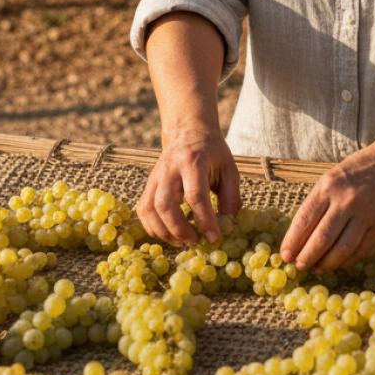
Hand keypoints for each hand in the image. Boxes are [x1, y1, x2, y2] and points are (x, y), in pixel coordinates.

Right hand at [136, 128, 238, 245]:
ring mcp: (156, 176)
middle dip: (179, 229)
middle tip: (195, 242)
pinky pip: (143, 209)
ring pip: (149, 208)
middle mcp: (170, 168)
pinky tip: (168, 234)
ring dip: (164, 231)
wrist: (189, 132)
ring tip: (182, 241)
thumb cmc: (212, 153)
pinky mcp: (148, 184)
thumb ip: (231, 197)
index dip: (205, 220)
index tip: (214, 238)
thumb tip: (228, 226)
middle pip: (165, 204)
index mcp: (194, 161)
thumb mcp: (229, 169)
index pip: (196, 195)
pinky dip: (152, 227)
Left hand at [280, 143, 374, 273]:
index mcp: (329, 186)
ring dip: (326, 264)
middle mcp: (347, 200)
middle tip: (299, 266)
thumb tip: (298, 238)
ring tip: (317, 269)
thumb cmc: (356, 172)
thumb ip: (316, 205)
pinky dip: (346, 261)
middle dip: (307, 257)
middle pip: (322, 238)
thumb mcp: (331, 179)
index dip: (292, 242)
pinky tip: (337, 263)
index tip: (285, 256)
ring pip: (342, 249)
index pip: (305, 220)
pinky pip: (360, 251)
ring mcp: (366, 214)